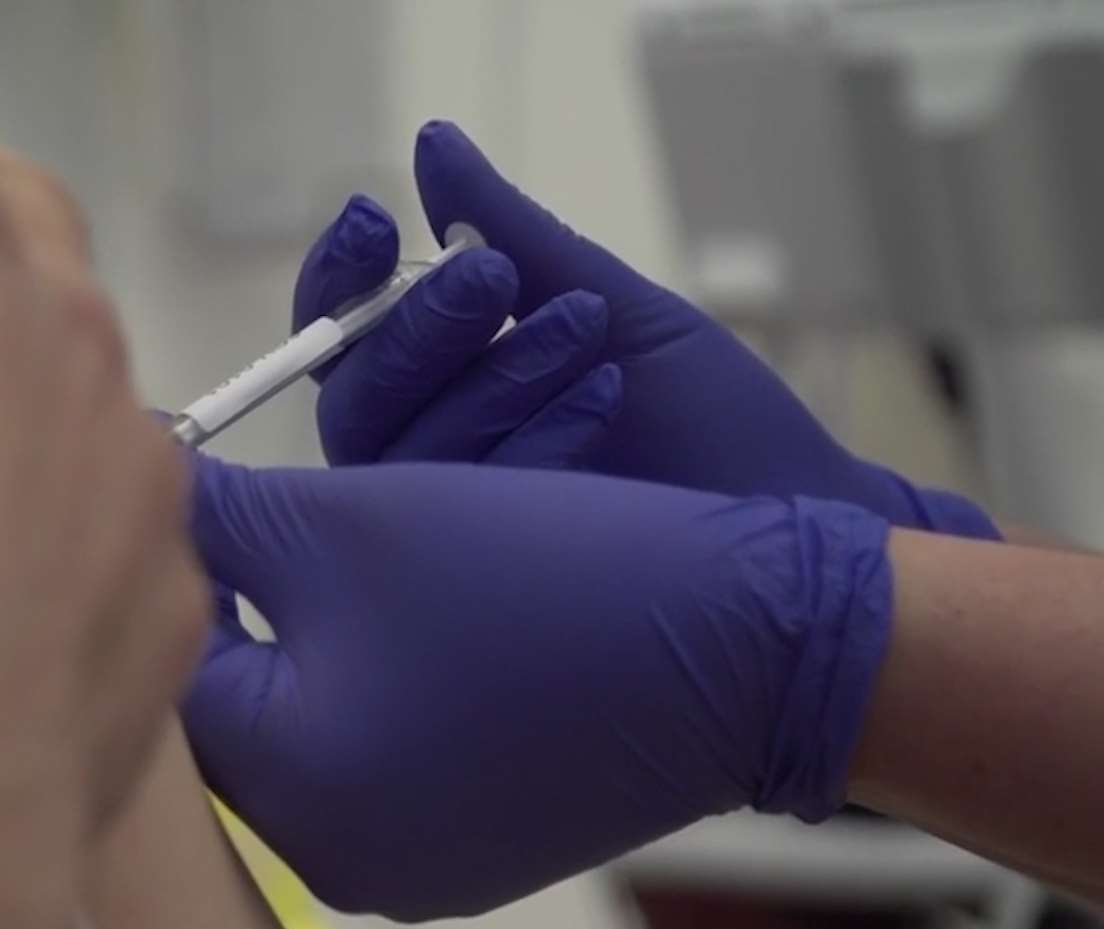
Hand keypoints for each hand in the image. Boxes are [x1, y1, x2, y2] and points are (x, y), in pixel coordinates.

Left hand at [185, 456, 893, 919]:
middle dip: (234, 608)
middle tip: (240, 517)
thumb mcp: (352, 521)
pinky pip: (378, 763)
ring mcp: (412, 872)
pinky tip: (399, 621)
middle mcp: (339, 863)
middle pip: (233, 716)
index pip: (170, 674)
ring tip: (322, 557)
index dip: (167, 570)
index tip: (176, 495)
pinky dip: (373, 688)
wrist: (749, 649)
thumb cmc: (546, 578)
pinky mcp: (470, 855)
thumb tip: (141, 480)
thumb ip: (220, 511)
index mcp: (293, 792)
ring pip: (307, 737)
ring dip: (305, 644)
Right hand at [298, 121, 998, 539]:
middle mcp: (425, 454)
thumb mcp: (609, 302)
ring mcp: (451, 525)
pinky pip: (463, 511)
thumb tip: (432, 142)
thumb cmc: (708, 415)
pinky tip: (603, 400)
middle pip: (353, 394)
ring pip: (402, 455)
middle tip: (494, 275)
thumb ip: (508, 232)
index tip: (376, 218)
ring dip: (491, 377)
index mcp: (439, 381)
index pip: (343, 333)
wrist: (791, 513)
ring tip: (584, 329)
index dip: (341, 278)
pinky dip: (532, 441)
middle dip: (418, 326)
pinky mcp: (487, 583)